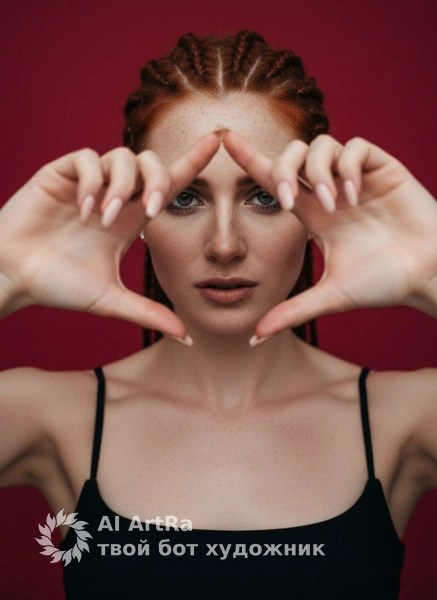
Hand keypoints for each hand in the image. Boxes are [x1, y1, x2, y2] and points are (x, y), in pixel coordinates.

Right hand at [0, 132, 221, 340]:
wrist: (15, 278)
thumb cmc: (59, 286)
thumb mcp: (111, 300)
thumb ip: (149, 314)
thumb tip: (188, 338)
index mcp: (129, 219)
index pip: (168, 183)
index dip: (192, 162)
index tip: (216, 142)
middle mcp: (113, 196)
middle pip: (150, 162)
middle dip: (157, 179)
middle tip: (147, 211)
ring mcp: (87, 183)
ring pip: (121, 157)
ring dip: (120, 187)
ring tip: (103, 221)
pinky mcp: (61, 174)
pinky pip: (86, 159)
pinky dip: (90, 183)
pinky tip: (82, 210)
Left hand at [223, 131, 436, 340]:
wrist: (426, 275)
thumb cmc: (383, 283)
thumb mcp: (330, 296)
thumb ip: (292, 312)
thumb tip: (253, 338)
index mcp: (312, 214)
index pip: (274, 179)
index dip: (250, 159)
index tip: (226, 141)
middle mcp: (329, 191)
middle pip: (292, 154)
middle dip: (281, 168)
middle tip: (288, 200)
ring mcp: (355, 177)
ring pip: (321, 145)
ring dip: (318, 172)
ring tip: (332, 203)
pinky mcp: (382, 168)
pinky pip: (356, 147)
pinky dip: (349, 167)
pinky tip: (355, 195)